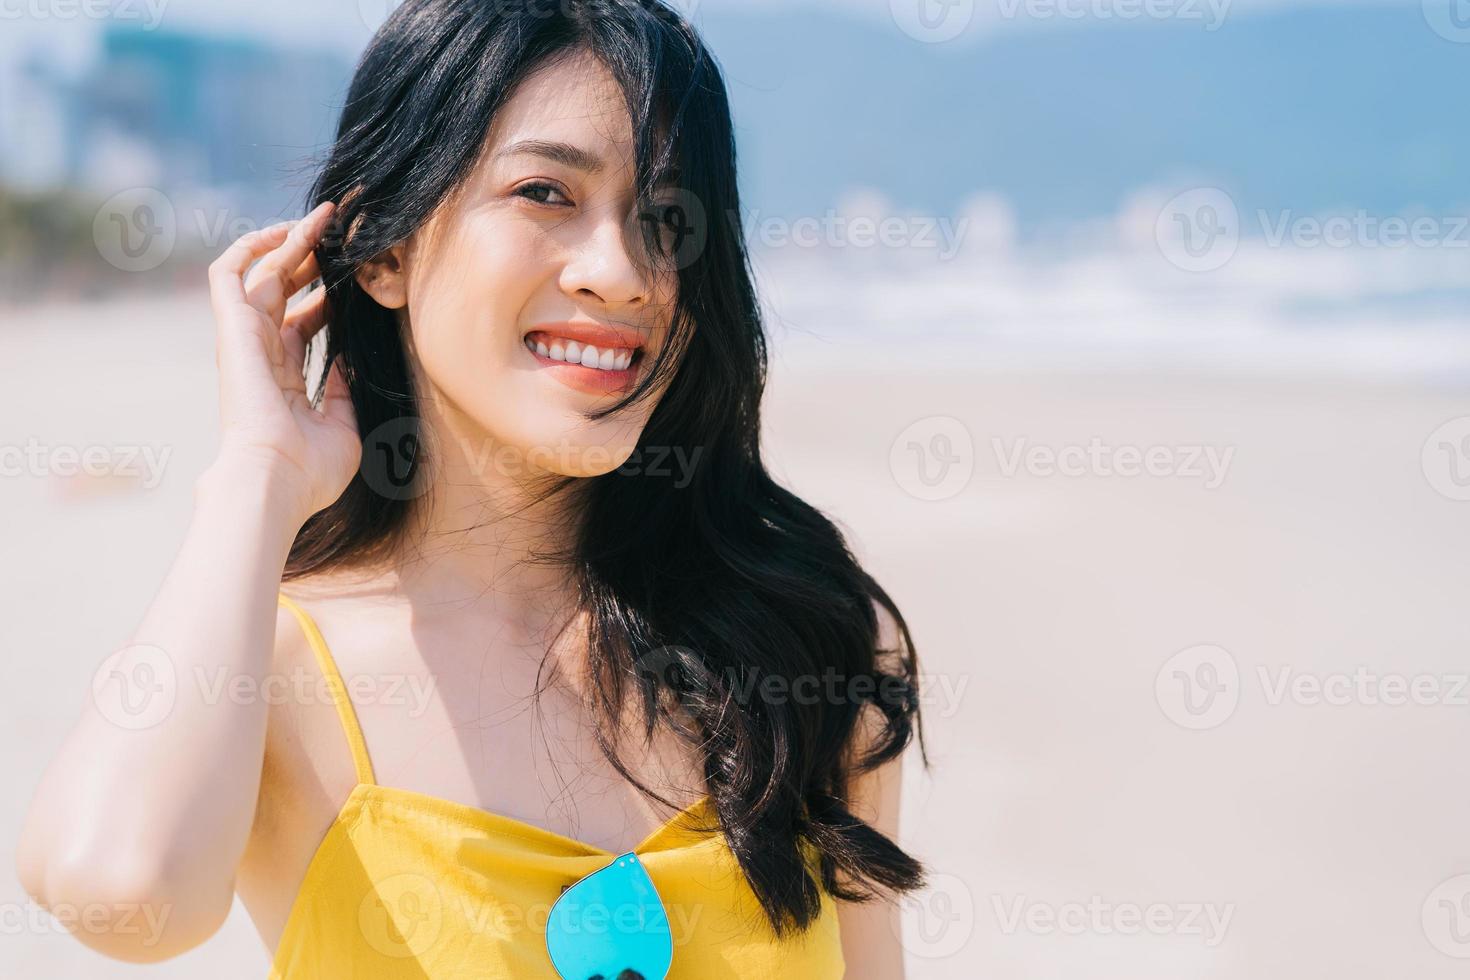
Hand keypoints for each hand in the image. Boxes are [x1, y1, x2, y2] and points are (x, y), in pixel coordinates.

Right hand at [206, 202, 360, 523]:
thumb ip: (345, 391)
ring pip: (262, 274)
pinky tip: (288, 228)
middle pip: (284, 292)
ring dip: (290, 242)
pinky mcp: (232, 329)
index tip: (357, 277)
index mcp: (283, 379)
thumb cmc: (311, 470)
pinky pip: (229, 272)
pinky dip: (252, 245)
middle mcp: (260, 355)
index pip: (303, 325)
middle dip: (310, 260)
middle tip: (341, 233)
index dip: (327, 298)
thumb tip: (352, 361)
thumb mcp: (344, 426)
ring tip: (324, 218)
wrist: (278, 480)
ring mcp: (244, 340)